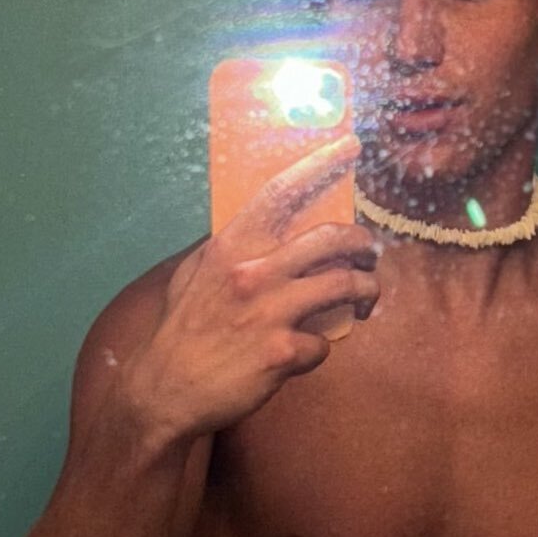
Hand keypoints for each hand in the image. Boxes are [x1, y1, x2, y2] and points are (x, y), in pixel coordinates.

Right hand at [124, 134, 378, 442]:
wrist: (168, 391)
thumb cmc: (185, 331)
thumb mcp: (195, 275)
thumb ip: (227, 249)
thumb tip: (257, 226)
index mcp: (231, 246)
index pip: (281, 192)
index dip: (320, 164)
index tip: (349, 145)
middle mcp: (253, 271)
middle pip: (333, 239)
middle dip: (364, 245)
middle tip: (369, 255)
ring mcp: (270, 312)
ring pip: (345, 287)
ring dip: (365, 293)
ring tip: (364, 302)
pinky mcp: (283, 352)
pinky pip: (325, 343)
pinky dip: (321, 348)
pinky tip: (306, 353)